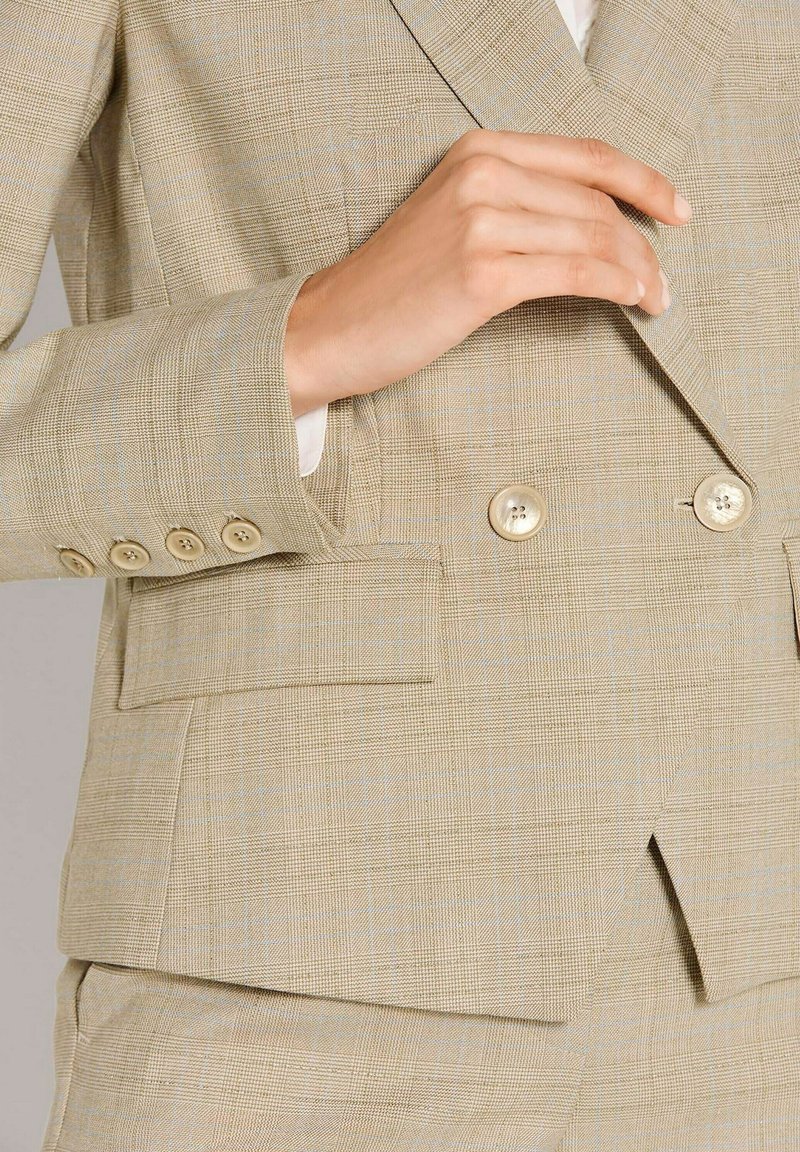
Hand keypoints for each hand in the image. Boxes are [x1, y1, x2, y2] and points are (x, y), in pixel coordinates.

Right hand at [285, 129, 691, 415]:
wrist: (332, 326)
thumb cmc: (394, 284)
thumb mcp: (453, 217)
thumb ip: (514, 203)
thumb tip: (594, 226)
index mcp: (478, 151)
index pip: (586, 155)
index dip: (644, 181)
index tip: (677, 209)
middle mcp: (483, 174)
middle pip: (596, 202)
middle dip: (643, 243)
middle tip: (663, 281)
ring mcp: (481, 221)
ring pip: (593, 236)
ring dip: (638, 271)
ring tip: (655, 299)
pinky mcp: (483, 274)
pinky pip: (574, 272)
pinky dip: (615, 286)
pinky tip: (633, 301)